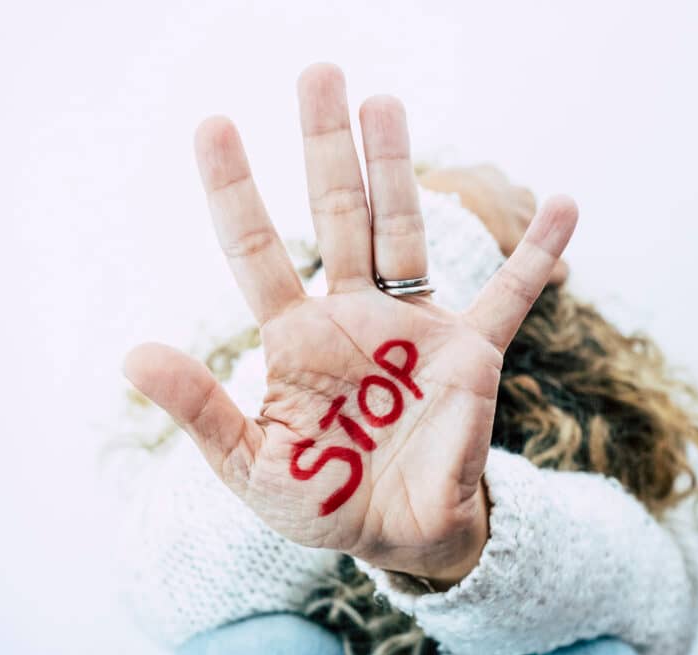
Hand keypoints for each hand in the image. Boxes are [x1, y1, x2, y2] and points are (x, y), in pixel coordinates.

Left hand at [124, 64, 577, 585]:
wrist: (398, 537)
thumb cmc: (322, 502)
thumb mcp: (251, 467)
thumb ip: (201, 411)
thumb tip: (132, 353)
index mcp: (296, 338)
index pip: (257, 249)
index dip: (235, 189)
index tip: (214, 124)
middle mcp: (353, 315)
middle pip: (337, 213)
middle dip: (326, 146)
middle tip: (319, 74)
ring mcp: (414, 327)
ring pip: (405, 231)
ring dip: (400, 168)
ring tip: (385, 103)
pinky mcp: (471, 353)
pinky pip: (511, 295)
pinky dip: (539, 255)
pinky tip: (565, 204)